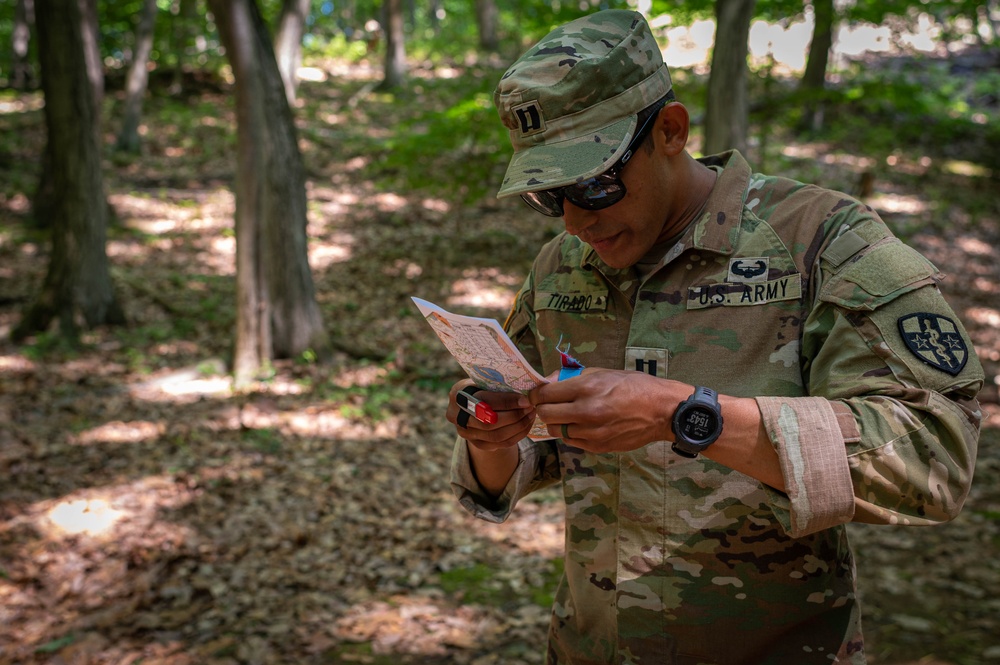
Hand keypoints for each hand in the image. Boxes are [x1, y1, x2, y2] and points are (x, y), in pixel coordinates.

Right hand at [447, 380, 535, 451]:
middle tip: (530, 408)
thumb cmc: (480, 388)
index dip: (507, 402)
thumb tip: (525, 393)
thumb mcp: (483, 381)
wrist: (470, 405)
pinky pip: (501, 444)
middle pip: (490, 423)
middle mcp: (458, 417)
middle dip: (514, 416)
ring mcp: (467, 434)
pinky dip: (517, 435)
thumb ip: (498, 386)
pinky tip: (526, 425)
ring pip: (496, 436)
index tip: (525, 400)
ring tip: (531, 415)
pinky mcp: (477, 444)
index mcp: (458, 395)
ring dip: (518, 426)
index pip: (485, 401)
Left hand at [529, 368, 685, 452]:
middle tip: (549, 404)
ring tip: (567, 415)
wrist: (661, 410)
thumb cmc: (634, 386)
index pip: (544, 394)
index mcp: (586, 388)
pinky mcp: (597, 446)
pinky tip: (582, 425)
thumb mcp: (603, 372)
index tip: (536, 394)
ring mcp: (591, 432)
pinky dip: (571, 433)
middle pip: (545, 414)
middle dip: (543, 408)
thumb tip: (547, 382)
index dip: (535, 394)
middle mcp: (586, 411)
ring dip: (556, 422)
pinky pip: (571, 441)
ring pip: (555, 430)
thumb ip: (573, 377)